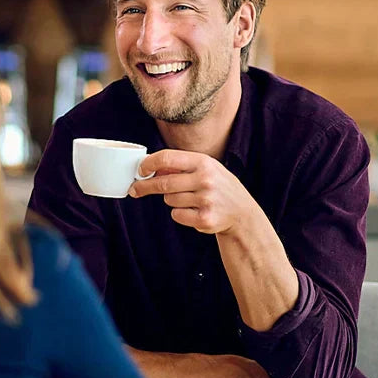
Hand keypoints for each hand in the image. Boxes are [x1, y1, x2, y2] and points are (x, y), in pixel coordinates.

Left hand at [128, 149, 258, 235]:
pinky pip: (176, 215)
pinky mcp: (204, 219)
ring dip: (172, 200)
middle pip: (163, 182)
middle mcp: (205, 179)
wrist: (242, 212)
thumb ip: (181, 166)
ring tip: (189, 199)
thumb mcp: (205, 168)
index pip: (167, 158)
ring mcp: (206, 200)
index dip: (148, 164)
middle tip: (135, 189)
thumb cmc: (218, 186)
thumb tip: (150, 167)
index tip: (139, 170)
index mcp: (204, 162)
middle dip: (145, 186)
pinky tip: (194, 211)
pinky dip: (180, 214)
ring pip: (169, 200)